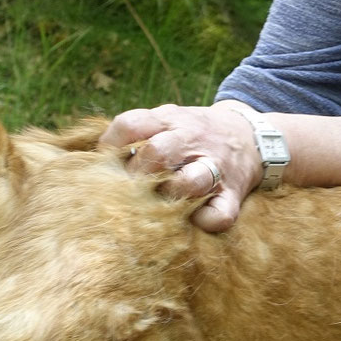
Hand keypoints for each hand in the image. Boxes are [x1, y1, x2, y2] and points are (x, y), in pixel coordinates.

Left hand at [99, 103, 261, 231]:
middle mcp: (192, 140)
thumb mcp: (168, 119)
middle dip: (138, 174)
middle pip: (158, 152)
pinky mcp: (233, 193)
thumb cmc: (194, 134)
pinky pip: (220, 214)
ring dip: (170, 194)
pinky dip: (204, 221)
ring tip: (161, 202)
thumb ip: (138, 132)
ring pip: (191, 181)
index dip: (112, 144)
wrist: (250, 136)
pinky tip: (194, 219)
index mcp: (170, 120)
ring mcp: (216, 167)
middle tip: (130, 189)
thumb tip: (90, 156)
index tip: (106, 162)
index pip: (132, 124)